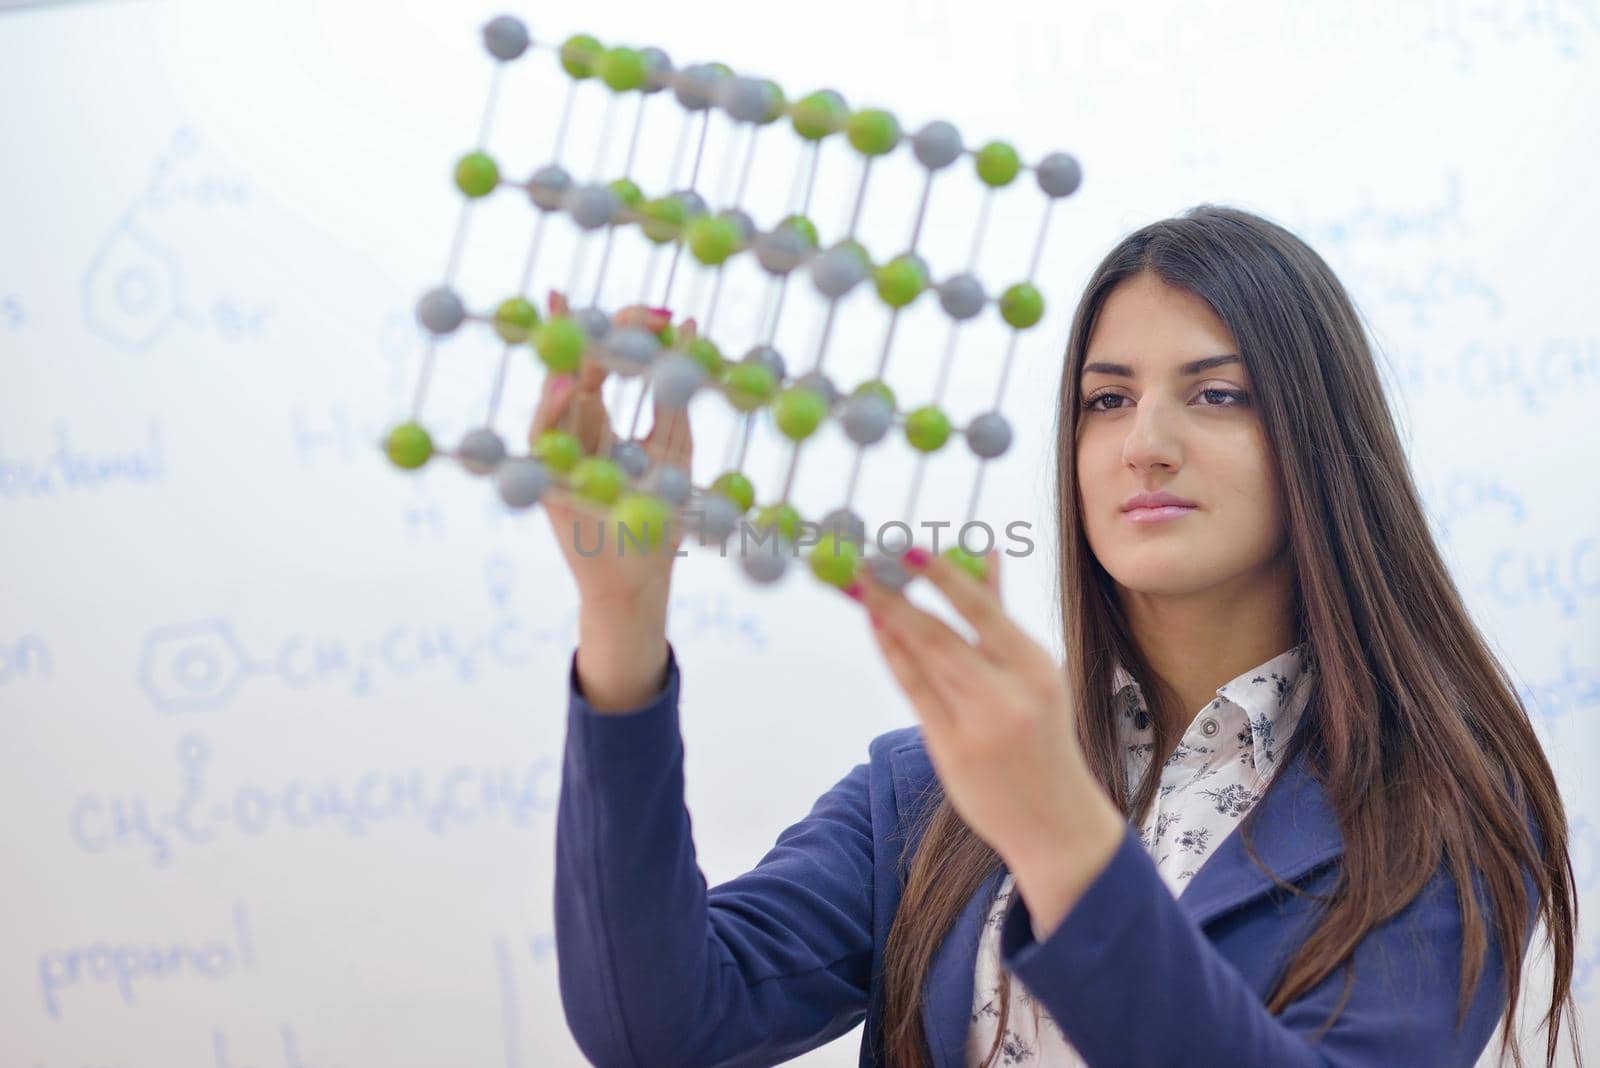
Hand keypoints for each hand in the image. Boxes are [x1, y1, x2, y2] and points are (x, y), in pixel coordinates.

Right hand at [529, 289, 698, 616]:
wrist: (640, 583)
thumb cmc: (658, 518)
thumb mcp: (675, 447)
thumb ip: (674, 392)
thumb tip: (687, 327)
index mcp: (598, 419)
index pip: (602, 359)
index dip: (627, 328)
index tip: (664, 309)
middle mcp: (570, 429)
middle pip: (575, 365)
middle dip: (602, 329)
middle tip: (643, 310)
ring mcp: (554, 454)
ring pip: (553, 394)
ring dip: (571, 357)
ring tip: (588, 321)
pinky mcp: (546, 482)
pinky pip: (542, 439)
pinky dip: (552, 409)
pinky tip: (570, 383)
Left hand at [853, 547, 1125, 933]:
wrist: (1055, 821)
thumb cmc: (1043, 737)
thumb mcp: (1036, 674)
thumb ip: (1000, 616)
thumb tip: (984, 551)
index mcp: (1036, 667)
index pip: (982, 610)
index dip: (942, 577)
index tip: (908, 548)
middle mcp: (1009, 693)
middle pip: (942, 634)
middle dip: (897, 596)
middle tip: (864, 563)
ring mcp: (978, 724)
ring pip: (924, 661)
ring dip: (888, 621)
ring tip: (861, 588)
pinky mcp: (951, 750)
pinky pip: (914, 693)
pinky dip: (894, 657)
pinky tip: (877, 630)